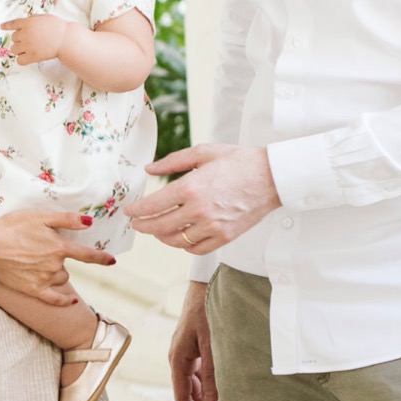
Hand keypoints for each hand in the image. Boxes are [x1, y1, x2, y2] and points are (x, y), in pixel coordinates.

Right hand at [0, 210, 114, 304]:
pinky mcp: (33, 290)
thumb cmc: (13, 227)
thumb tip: (89, 222)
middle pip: (68, 267)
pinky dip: (63, 300)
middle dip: (62, 259)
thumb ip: (67, 220)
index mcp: (58, 248)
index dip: (101, 258)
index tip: (112, 261)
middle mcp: (54, 266)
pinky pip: (54, 299)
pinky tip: (71, 300)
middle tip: (43, 249)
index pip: (87, 255)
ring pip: (61, 279)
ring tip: (38, 262)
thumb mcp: (40, 216)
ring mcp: (44, 280)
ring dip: (57, 273)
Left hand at [1, 14, 68, 64]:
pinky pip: (19, 60)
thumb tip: (25, 23)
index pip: (13, 24)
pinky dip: (21, 59)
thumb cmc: (57, 27)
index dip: (6, 25)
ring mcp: (28, 46)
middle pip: (13, 38)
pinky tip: (27, 57)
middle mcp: (25, 34)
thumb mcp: (43, 18)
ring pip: (14, 49)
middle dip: (19, 39)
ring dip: (19, 49)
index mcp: (28, 23)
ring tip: (28, 49)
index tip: (2, 26)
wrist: (65, 39)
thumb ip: (32, 20)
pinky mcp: (32, 56)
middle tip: (28, 40)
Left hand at [125, 144, 280, 253]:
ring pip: (176, 240)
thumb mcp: (203, 152)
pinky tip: (179, 237)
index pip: (154, 205)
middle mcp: (199, 209)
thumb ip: (172, 161)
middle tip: (136, 223)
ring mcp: (213, 226)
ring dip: (161, 236)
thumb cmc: (238, 161)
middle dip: (143, 226)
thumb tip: (149, 169)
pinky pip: (196, 248)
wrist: (271, 176)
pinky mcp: (225, 237)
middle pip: (160, 226)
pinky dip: (184, 245)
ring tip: (156, 230)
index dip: (137, 210)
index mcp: (192, 187)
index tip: (130, 211)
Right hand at [170, 282, 219, 400]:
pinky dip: (210, 379)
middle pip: (189, 391)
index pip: (183, 397)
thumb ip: (212, 372)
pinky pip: (199, 369)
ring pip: (195, 381)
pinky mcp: (193, 344)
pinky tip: (224, 380)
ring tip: (228, 399)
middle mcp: (179, 357)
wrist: (205, 282)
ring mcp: (186, 351)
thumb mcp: (212, 343)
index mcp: (178, 358)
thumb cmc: (206, 309)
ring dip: (209, 393)